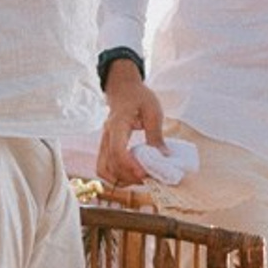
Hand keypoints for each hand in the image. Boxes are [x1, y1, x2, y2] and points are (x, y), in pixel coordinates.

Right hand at [95, 60, 165, 183]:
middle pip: (109, 164)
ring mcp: (103, 142)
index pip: (117, 150)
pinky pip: (104, 167)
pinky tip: (132, 175)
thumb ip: (156, 135)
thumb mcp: (153, 111)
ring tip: (141, 178)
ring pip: (103, 169)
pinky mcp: (105, 147)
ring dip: (121, 178)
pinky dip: (116, 176)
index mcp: (117, 124)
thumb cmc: (139, 97)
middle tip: (148, 178)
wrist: (123, 89)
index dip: (129, 165)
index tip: (144, 174)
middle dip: (128, 176)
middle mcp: (106, 136)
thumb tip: (164, 157)